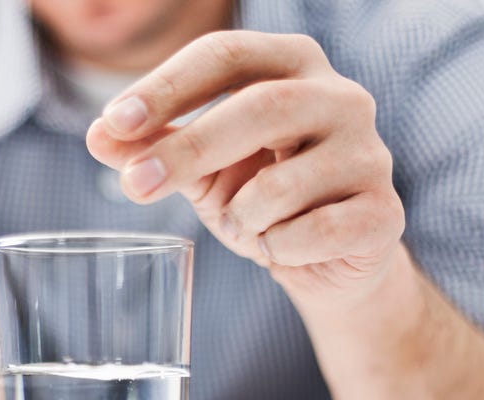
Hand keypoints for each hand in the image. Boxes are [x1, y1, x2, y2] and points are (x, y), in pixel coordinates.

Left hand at [86, 31, 405, 305]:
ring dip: (240, 218)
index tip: (112, 123)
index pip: (226, 55)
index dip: (166, 87)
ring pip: (280, 186)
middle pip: (259, 108)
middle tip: (133, 185)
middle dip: (188, 149)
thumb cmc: (260, 197)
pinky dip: (277, 250)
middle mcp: (341, 97)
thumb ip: (153, 146)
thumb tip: (98, 136)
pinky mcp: (385, 213)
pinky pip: (312, 234)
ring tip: (244, 226)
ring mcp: (370, 154)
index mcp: (293, 66)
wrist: (327, 260)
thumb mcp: (200, 167)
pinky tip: (281, 249)